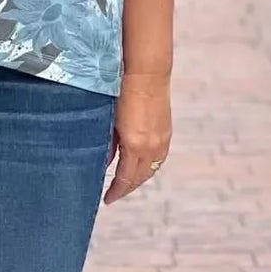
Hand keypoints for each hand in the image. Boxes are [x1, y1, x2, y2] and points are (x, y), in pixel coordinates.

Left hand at [103, 70, 171, 204]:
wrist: (146, 73)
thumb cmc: (121, 92)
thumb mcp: (110, 121)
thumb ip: (108, 144)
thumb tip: (104, 162)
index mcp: (135, 145)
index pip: (126, 178)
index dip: (116, 191)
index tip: (107, 199)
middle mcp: (152, 146)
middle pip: (140, 178)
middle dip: (127, 188)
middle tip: (114, 194)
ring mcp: (162, 140)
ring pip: (151, 169)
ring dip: (139, 178)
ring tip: (126, 183)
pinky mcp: (166, 132)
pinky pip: (159, 158)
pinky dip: (149, 166)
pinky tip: (140, 165)